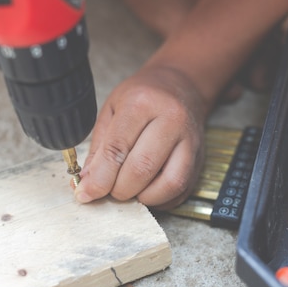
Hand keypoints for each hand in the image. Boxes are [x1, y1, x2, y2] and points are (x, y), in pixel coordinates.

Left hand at [74, 63, 207, 208]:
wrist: (181, 86)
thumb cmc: (144, 97)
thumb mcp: (113, 109)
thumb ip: (100, 146)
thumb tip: (89, 182)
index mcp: (142, 103)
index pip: (117, 149)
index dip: (99, 178)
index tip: (86, 194)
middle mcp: (171, 120)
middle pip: (142, 168)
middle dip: (120, 189)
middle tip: (110, 189)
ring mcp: (190, 141)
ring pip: (168, 184)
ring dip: (143, 197)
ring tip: (131, 190)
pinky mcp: (200, 158)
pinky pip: (182, 190)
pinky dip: (161, 199)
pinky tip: (148, 191)